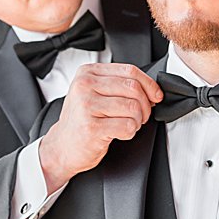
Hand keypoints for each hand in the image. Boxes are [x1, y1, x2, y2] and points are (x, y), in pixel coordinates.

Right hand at [39, 64, 162, 192]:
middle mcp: (84, 86)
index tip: (155, 96)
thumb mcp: (94, 94)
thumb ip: (118, 85)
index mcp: (87, 73)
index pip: (129, 71)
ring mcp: (86, 106)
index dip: (149, 84)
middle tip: (140, 115)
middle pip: (133, 88)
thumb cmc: (81, 121)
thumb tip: (152, 90)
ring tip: (127, 124)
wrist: (62, 147)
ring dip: (137, 120)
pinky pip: (128, 126)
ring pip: (133, 108)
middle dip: (145, 105)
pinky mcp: (92, 127)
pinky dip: (129, 132)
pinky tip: (118, 133)